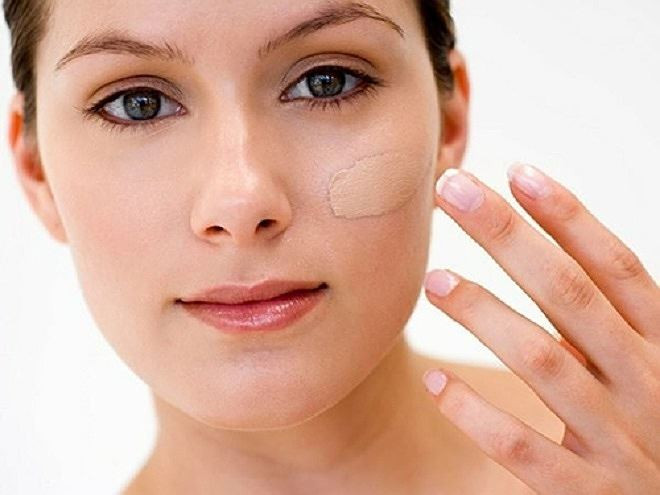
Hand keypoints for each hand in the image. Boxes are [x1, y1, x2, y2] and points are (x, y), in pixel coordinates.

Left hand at [421, 164, 659, 493]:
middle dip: (507, 236)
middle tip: (451, 190)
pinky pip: (524, 451)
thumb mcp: (640, 369)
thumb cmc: (646, 431)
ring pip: (543, 362)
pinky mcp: (588, 494)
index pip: (616, 268)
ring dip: (484, 313)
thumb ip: (601, 321)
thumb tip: (545, 246)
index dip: (569, 217)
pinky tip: (434, 381)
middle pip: (570, 295)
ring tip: (434, 279)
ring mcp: (620, 443)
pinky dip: (476, 413)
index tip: (516, 172)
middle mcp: (648, 388)